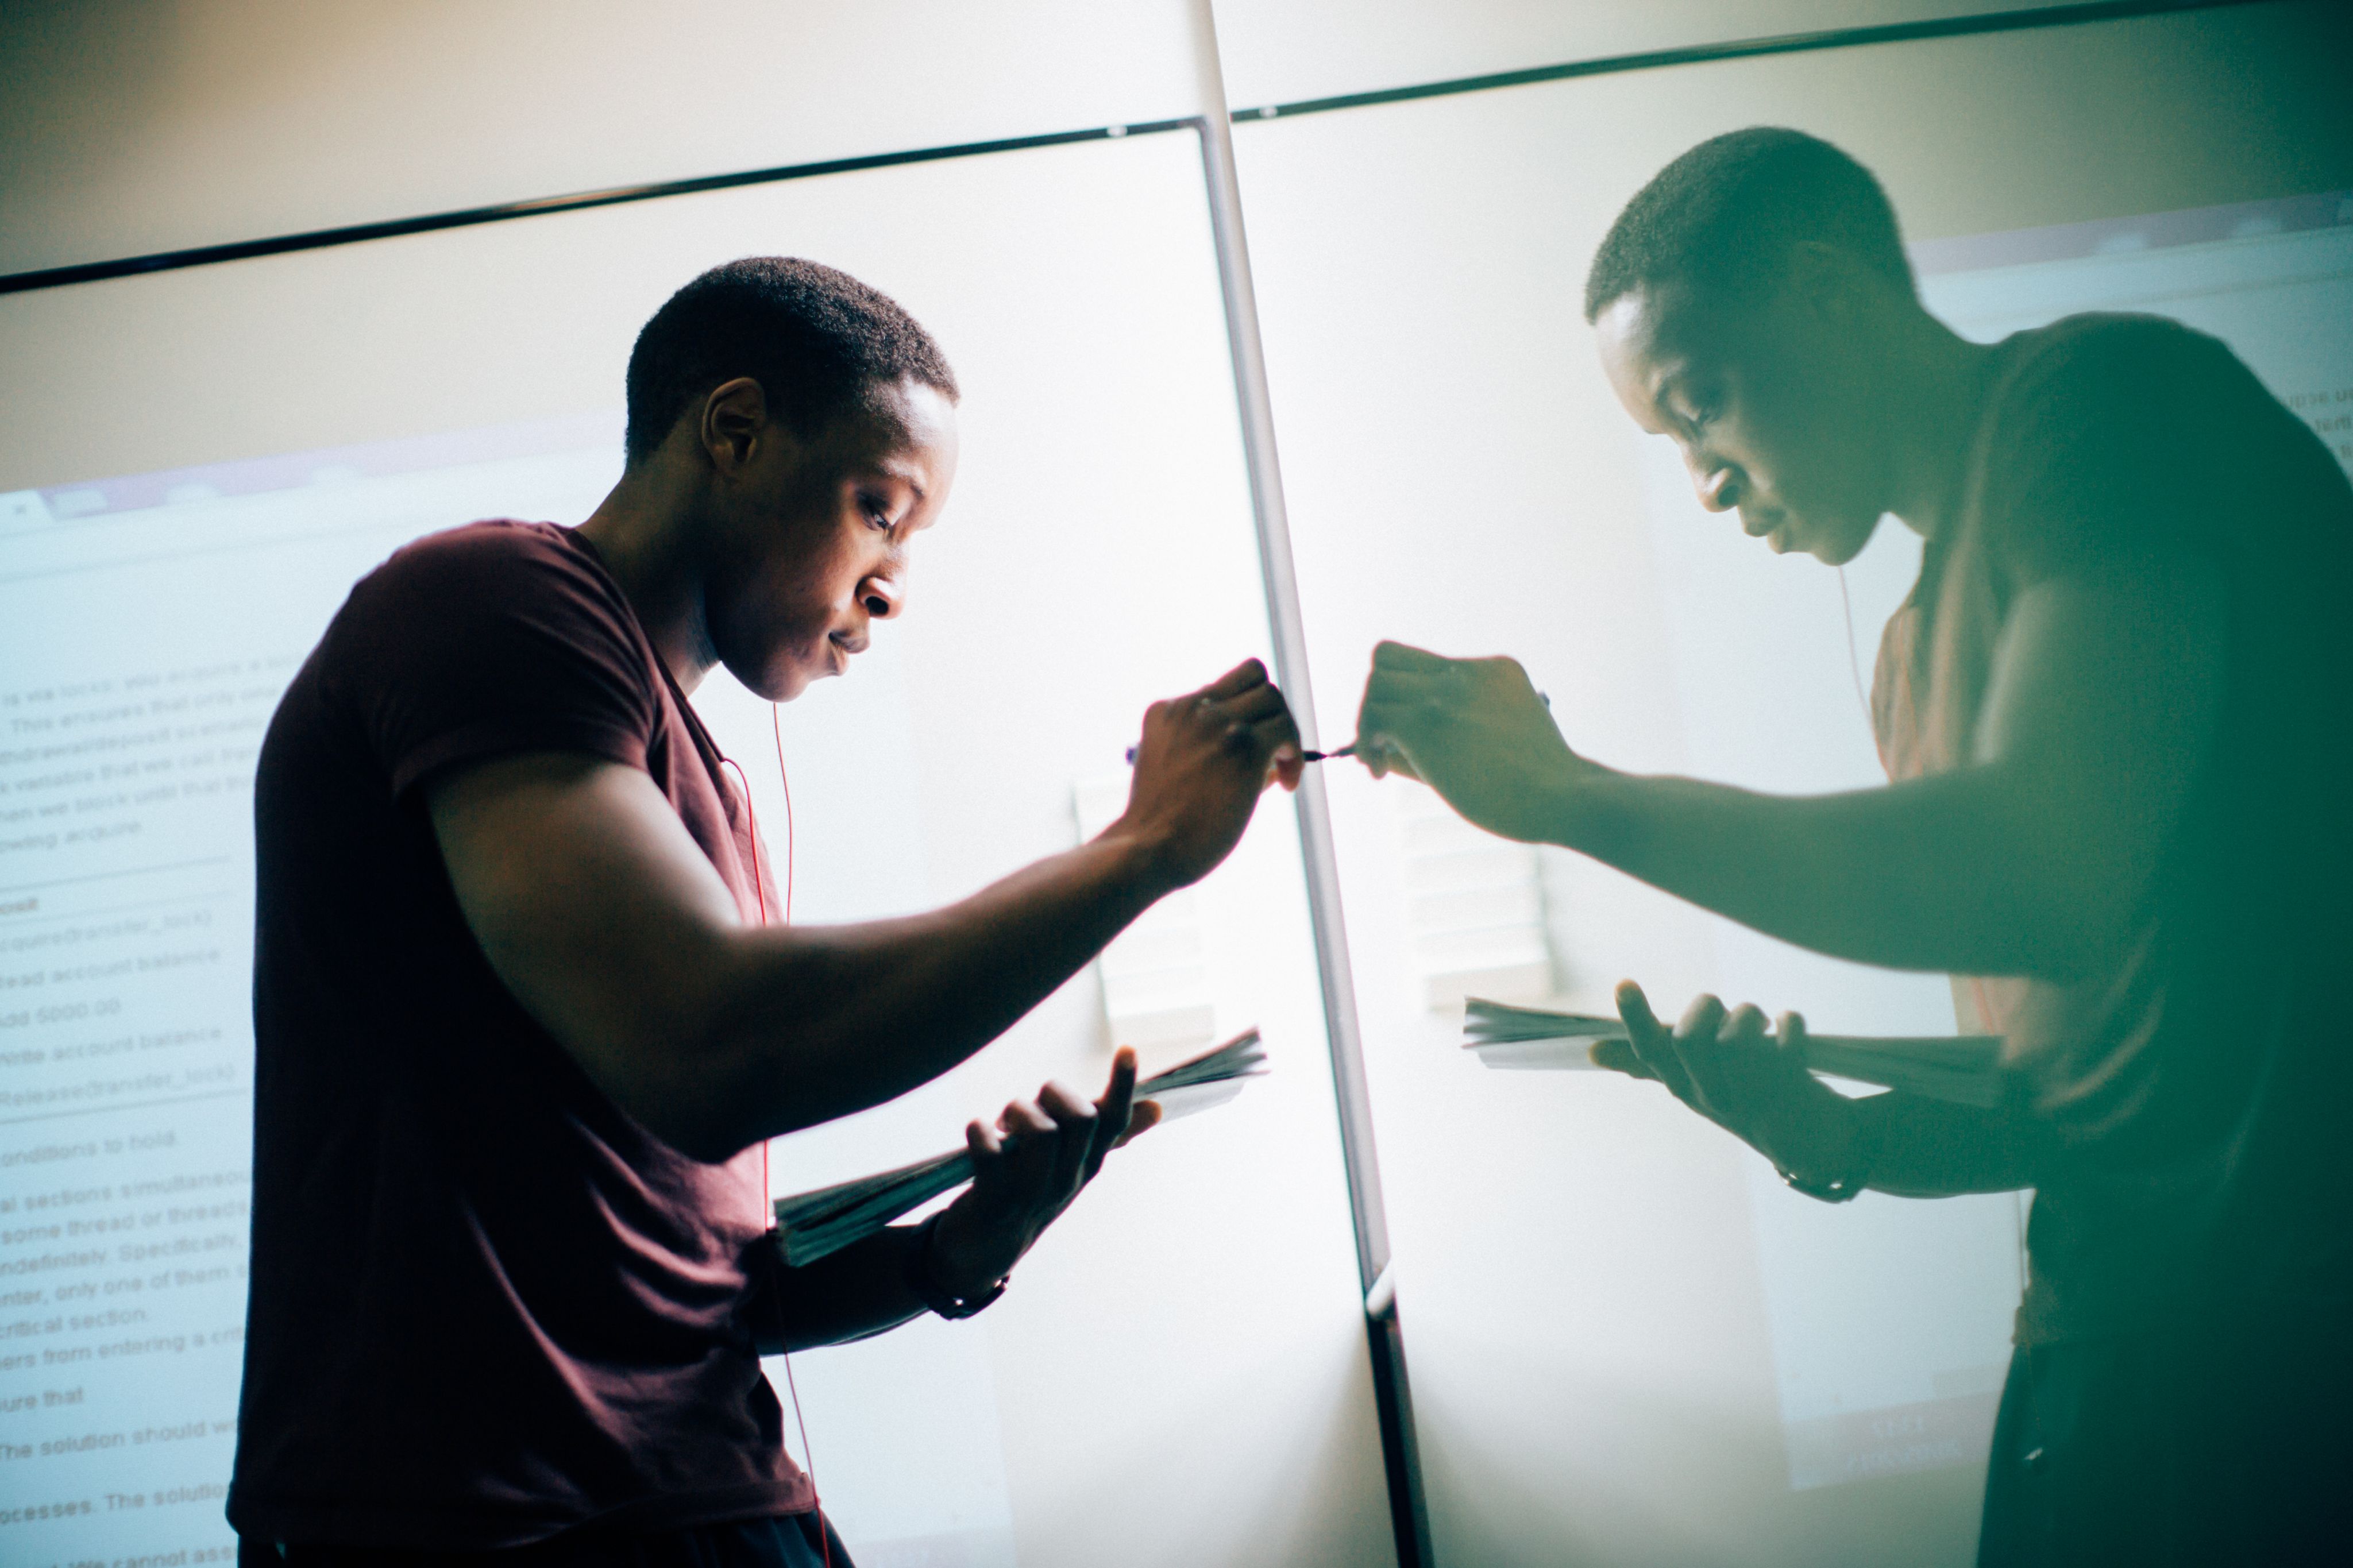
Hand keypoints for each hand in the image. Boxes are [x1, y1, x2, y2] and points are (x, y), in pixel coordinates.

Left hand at [925, 1047, 1161, 1297]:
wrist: (983, 1252)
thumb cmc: (1029, 1190)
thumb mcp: (1071, 1164)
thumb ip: (1106, 1133)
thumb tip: (1157, 1107)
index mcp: (1087, 1165)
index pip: (1114, 1123)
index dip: (1122, 1086)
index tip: (1127, 1049)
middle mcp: (1067, 1180)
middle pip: (1081, 1119)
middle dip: (1054, 1094)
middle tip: (1032, 1104)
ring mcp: (1032, 1194)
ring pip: (1042, 1133)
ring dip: (1017, 1111)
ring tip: (1000, 1122)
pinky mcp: (994, 1203)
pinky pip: (991, 1155)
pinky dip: (981, 1133)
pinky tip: (976, 1131)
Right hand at [1114, 659, 1303, 888]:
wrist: (1150, 848)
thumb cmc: (1161, 824)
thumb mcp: (1168, 766)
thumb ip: (1204, 747)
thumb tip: (1268, 757)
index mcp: (1168, 711)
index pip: (1221, 686)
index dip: (1243, 707)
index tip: (1245, 740)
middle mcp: (1192, 708)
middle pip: (1254, 676)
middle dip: (1268, 712)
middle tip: (1270, 753)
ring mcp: (1218, 724)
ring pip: (1273, 698)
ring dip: (1284, 730)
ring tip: (1279, 769)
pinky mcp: (1244, 746)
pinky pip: (1286, 730)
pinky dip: (1294, 756)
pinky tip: (1287, 784)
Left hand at [1352, 641, 1589, 842]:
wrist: (1564, 797)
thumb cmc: (1536, 787)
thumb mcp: (1500, 742)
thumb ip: (1454, 734)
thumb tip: (1382, 748)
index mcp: (1492, 671)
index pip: (1424, 662)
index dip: (1402, 690)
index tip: (1405, 729)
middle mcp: (1467, 673)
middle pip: (1388, 657)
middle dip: (1375, 698)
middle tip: (1381, 740)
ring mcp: (1447, 694)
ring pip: (1375, 684)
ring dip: (1366, 723)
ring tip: (1375, 760)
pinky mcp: (1428, 722)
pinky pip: (1373, 717)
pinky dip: (1365, 743)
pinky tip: (1378, 773)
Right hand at [1590, 981, 1859, 1181]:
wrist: (1812, 1143)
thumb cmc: (1742, 1099)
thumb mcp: (1691, 1082)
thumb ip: (1647, 1062)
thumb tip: (1592, 1052)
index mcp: (1683, 1086)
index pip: (1649, 1053)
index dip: (1636, 1018)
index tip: (1625, 983)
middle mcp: (1711, 1096)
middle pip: (1689, 1038)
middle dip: (1707, 1009)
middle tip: (1723, 1011)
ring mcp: (1750, 1096)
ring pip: (1736, 1037)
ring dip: (1751, 1016)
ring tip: (1764, 1025)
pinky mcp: (1790, 1090)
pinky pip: (1786, 1040)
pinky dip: (1791, 1024)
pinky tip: (1791, 1026)